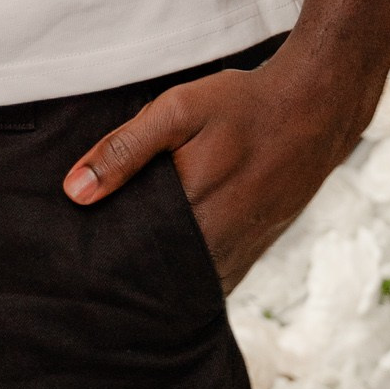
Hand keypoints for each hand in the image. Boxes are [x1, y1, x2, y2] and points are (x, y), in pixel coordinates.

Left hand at [61, 51, 363, 291]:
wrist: (314, 110)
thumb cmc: (242, 106)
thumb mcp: (178, 111)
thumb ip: (124, 150)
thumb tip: (75, 192)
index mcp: (192, 215)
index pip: (132, 261)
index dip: (103, 262)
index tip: (77, 262)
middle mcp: (218, 247)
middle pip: (156, 278)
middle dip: (126, 274)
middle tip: (92, 265)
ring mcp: (240, 254)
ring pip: (186, 283)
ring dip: (159, 277)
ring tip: (125, 265)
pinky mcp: (254, 251)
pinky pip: (212, 279)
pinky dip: (188, 274)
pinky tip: (168, 258)